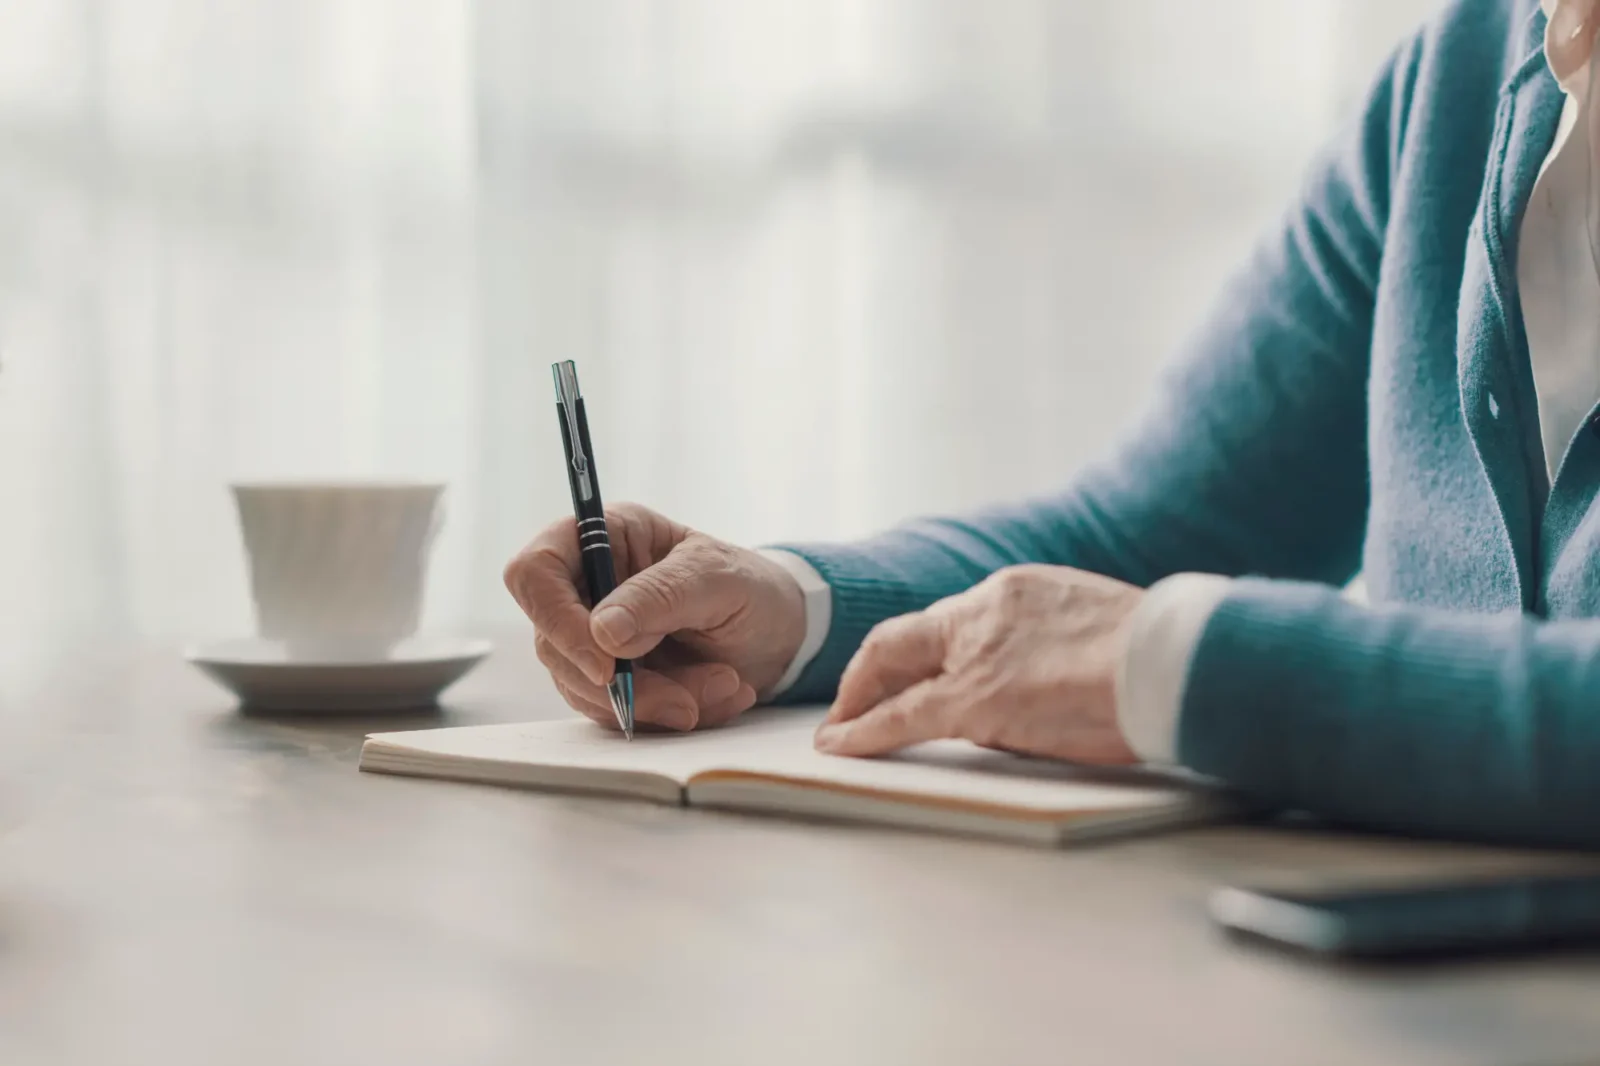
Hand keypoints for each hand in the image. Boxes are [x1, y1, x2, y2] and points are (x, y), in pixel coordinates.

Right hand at [505, 503, 806, 731]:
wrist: (782, 633)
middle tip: (687, 699)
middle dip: (622, 683)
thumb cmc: (752, 587)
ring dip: (653, 702)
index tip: (605, 664)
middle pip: (552, 642)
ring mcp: (595, 636)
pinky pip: (613, 711)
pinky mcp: (612, 679)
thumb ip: (661, 596)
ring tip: (723, 686)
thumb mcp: (720, 579)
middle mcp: (588, 585)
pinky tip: (716, 698)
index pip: (535, 572)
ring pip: (582, 686)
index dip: (556, 620)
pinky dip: (664, 716)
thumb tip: (602, 630)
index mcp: (605, 536)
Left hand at [813, 565, 1142, 763]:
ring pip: (899, 671)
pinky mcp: (976, 700)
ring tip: (842, 732)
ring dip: (864, 703)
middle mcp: (988, 609)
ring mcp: (978, 652)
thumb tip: (1028, 691)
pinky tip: (840, 747)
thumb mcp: (1096, 629)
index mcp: (1021, 590)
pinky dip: (864, 733)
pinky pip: (901, 718)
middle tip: (851, 702)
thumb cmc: (1162, 658)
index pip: (952, 620)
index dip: (921, 649)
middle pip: (907, 636)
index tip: (907, 669)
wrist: (1175, 661)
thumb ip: (1050, 647)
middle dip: (872, 671)